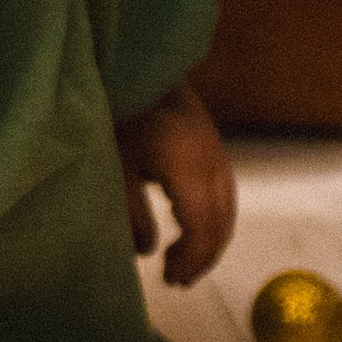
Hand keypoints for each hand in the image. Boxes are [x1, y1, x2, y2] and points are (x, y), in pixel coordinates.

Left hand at [117, 81, 236, 286]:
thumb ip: (130, 210)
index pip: (204, 225)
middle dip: (205, 254)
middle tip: (177, 280)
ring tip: (183, 260)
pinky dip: (211, 215)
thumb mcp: (114, 165)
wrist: (131, 61)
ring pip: (227, 205)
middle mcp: (211, 157)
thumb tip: (146, 252)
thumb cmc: (115, 110)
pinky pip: (222, 188)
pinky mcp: (209, 141)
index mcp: (188, 164)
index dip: (193, 259)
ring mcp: (214, 147)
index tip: (172, 280)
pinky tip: (187, 225)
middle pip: (223, 219)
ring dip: (210, 237)